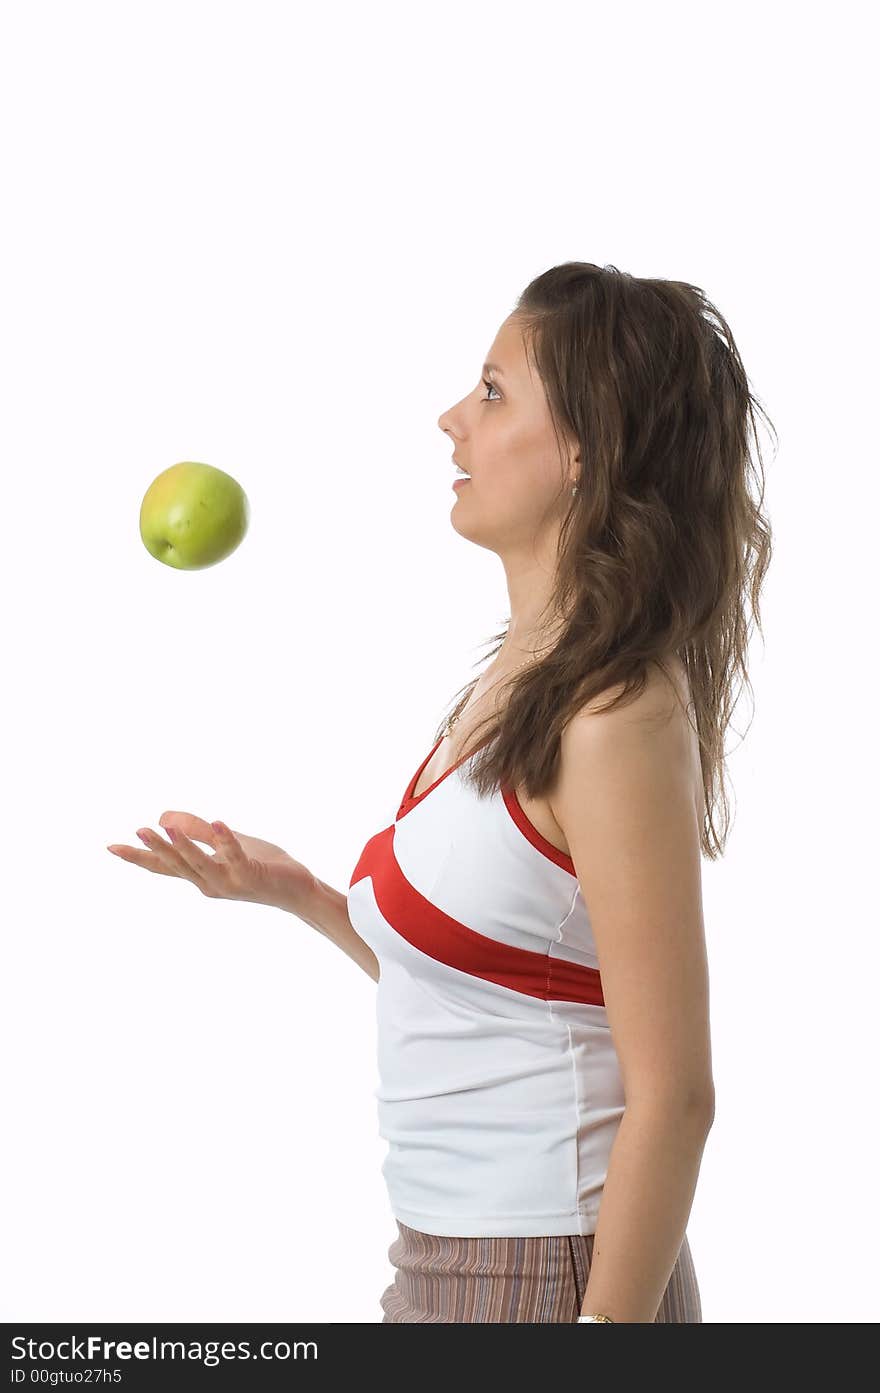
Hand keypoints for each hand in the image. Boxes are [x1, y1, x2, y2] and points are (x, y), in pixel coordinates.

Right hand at [106, 811, 316, 913]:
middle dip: (157, 849)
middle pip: (177, 866)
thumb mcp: (227, 844)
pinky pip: (235, 856)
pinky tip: (217, 822)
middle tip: (136, 831)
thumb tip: (164, 818)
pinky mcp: (251, 877)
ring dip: (183, 846)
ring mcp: (229, 883)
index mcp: (201, 876)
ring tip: (165, 828)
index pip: (164, 867)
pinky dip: (226, 840)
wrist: (298, 890)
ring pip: (200, 864)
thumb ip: (198, 832)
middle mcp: (210, 883)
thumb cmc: (262, 866)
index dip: (139, 857)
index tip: (111, 847)